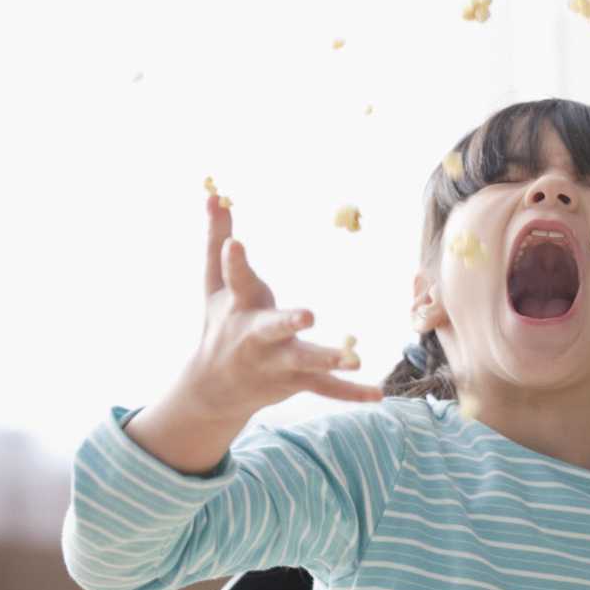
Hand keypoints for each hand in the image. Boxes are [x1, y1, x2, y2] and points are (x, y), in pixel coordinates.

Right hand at [179, 193, 383, 421]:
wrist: (212, 389)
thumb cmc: (218, 323)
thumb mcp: (213, 284)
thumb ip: (217, 239)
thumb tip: (214, 194)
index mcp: (238, 308)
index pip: (235, 279)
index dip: (234, 261)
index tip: (236, 242)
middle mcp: (255, 337)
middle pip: (271, 328)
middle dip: (287, 322)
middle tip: (308, 315)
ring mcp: (276, 362)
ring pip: (303, 361)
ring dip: (326, 358)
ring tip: (353, 359)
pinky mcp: (295, 381)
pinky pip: (325, 388)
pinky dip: (349, 392)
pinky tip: (377, 394)